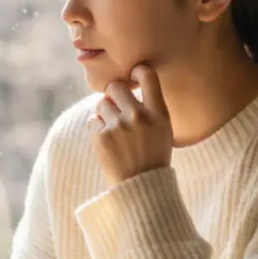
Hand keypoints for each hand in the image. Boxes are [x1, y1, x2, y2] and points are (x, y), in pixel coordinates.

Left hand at [88, 64, 172, 186]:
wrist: (141, 186)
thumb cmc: (153, 156)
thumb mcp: (163, 130)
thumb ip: (151, 106)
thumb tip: (131, 81)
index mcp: (159, 113)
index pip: (148, 75)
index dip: (137, 72)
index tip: (134, 77)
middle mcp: (139, 116)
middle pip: (116, 86)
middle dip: (113, 94)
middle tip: (117, 106)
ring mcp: (119, 127)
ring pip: (102, 104)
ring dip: (105, 113)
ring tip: (115, 130)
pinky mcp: (102, 137)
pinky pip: (93, 120)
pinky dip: (98, 128)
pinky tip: (108, 141)